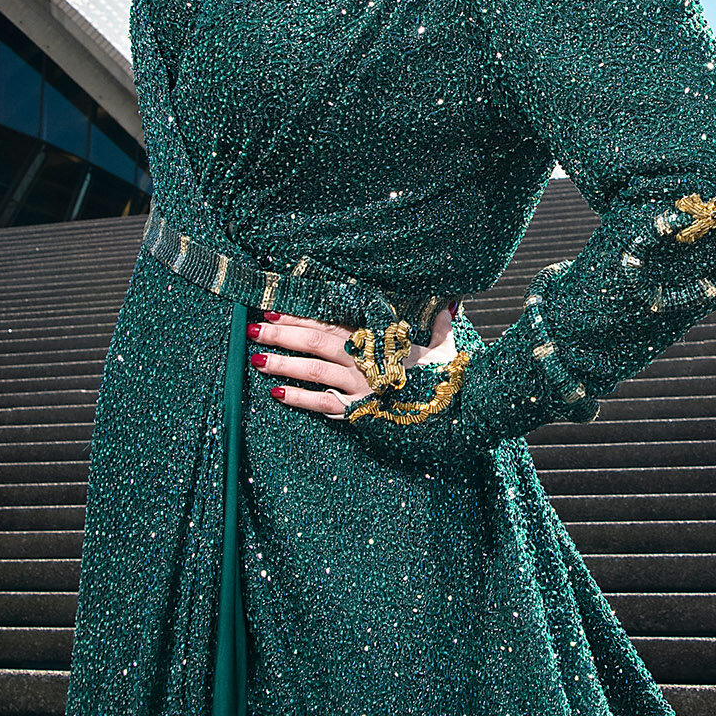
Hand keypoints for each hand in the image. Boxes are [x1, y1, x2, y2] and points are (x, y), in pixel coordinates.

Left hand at [248, 304, 455, 420]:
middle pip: (316, 341)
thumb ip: (439, 321)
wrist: (464, 410)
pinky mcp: (362, 413)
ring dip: (283, 363)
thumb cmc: (452, 374)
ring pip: (315, 371)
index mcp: (380, 338)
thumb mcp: (445, 342)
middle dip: (283, 333)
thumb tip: (447, 303)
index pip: (333, 320)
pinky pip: (325, 406)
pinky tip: (276, 394)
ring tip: (254, 358)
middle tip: (252, 327)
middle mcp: (367, 359)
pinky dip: (300, 399)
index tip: (275, 306)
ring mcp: (363, 387)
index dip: (302, 314)